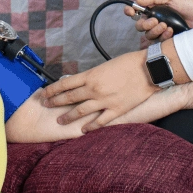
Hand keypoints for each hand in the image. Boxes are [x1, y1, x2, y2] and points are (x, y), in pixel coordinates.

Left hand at [41, 50, 155, 131]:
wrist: (148, 69)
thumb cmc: (128, 63)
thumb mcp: (105, 65)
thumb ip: (93, 75)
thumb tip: (83, 82)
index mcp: (91, 75)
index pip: (65, 84)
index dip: (53, 89)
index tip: (45, 93)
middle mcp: (94, 89)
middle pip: (69, 98)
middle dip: (55, 102)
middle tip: (46, 105)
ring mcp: (105, 101)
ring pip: (81, 111)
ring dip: (68, 117)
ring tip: (60, 120)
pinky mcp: (116, 110)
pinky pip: (100, 121)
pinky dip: (91, 126)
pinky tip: (83, 130)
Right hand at [127, 0, 192, 41]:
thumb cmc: (188, 2)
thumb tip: (138, 1)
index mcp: (154, 9)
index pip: (137, 11)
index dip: (130, 11)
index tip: (130, 11)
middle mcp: (155, 20)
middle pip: (140, 26)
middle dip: (145, 24)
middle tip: (156, 21)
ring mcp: (162, 31)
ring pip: (148, 35)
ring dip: (155, 31)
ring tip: (166, 26)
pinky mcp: (169, 40)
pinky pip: (158, 42)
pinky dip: (163, 37)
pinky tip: (171, 31)